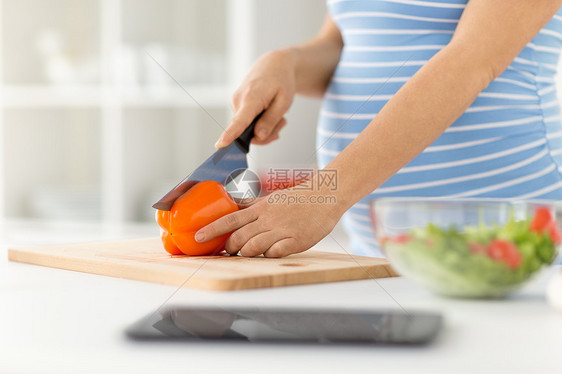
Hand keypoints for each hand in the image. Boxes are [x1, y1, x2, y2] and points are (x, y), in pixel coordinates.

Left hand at [194, 189, 341, 257]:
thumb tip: (231, 203)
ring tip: (250, 253)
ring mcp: (282, 229)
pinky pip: (277, 252)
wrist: (325, 196)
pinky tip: (272, 252)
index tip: (198, 238)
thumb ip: (250, 204)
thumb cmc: (296, 200)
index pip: (230, 219)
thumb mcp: (270, 199)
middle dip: (230, 248)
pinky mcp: (296, 240)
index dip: (212, 229)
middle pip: (239, 237)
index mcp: (260, 208)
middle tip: (230, 252)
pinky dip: (270, 255)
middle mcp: (267, 218)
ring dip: (248, 253)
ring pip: (254, 247)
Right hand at [215, 49, 296, 147]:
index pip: (239, 121)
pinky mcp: (237, 106)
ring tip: (278, 115)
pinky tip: (270, 113)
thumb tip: (258, 137)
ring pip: (249, 130)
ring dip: (266, 127)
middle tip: (282, 122)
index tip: (220, 145)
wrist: (273, 64)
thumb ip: (270, 120)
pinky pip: (247, 124)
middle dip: (266, 134)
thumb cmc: (281, 81)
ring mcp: (235, 103)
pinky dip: (260, 122)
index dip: (230, 134)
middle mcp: (238, 101)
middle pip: (248, 133)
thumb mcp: (284, 102)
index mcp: (251, 98)